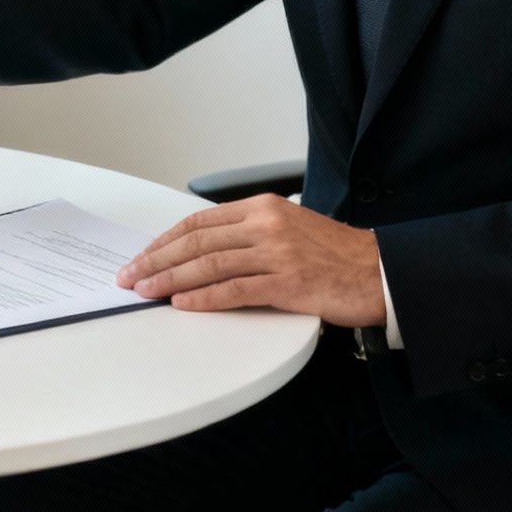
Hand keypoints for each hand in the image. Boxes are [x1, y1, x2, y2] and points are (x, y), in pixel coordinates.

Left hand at [116, 195, 384, 326]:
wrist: (381, 271)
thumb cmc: (335, 254)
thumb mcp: (288, 227)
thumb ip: (248, 234)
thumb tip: (200, 251)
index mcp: (262, 208)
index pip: (199, 222)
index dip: (164, 240)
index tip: (142, 255)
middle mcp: (266, 225)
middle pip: (196, 241)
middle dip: (156, 259)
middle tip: (130, 275)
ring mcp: (277, 253)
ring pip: (209, 264)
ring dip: (171, 279)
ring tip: (147, 290)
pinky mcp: (288, 282)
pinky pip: (235, 290)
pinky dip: (203, 298)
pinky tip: (182, 303)